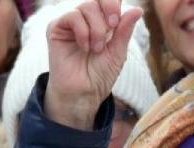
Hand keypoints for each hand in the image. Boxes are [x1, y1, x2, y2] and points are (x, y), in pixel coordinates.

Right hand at [45, 0, 142, 129]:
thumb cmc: (100, 75)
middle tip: (111, 29)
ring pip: (86, 6)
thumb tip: (138, 9)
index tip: (116, 22)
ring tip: (96, 49)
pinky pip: (72, 16)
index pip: (107, 0)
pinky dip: (83, 31)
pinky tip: (85, 47)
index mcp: (101, 22)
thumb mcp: (118, 51)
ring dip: (96, 29)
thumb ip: (124, 29)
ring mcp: (70, 23)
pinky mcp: (56, 29)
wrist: (83, 93)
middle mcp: (85, 19)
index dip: (113, 3)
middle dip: (107, 13)